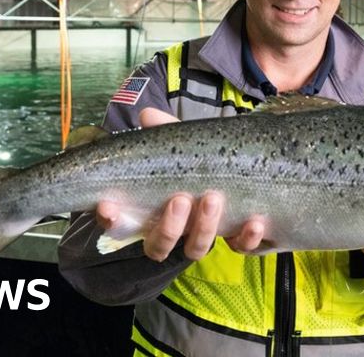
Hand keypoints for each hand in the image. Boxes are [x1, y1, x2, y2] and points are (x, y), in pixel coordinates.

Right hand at [95, 108, 266, 260]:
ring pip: (196, 248)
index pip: (122, 224)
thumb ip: (166, 130)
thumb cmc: (203, 159)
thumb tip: (147, 115)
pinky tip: (254, 222)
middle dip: (168, 226)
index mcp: (152, 210)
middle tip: (180, 199)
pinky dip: (246, 239)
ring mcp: (206, 236)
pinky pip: (240, 248)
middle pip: (160, 244)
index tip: (109, 208)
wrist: (250, 169)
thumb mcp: (184, 143)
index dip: (112, 221)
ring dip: (203, 228)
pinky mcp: (237, 240)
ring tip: (213, 199)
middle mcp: (175, 230)